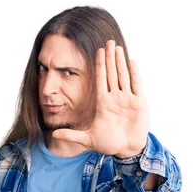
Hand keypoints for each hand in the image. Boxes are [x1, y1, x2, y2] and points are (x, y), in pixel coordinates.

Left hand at [52, 39, 148, 157]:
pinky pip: (136, 85)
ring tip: (118, 47)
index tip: (97, 51)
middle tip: (109, 41)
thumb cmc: (109, 144)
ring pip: (123, 76)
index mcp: (103, 103)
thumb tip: (54, 134)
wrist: (127, 150)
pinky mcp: (139, 103)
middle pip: (112, 74)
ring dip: (120, 61)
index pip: (100, 80)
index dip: (100, 65)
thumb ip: (72, 135)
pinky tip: (131, 62)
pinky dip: (134, 74)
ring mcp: (127, 99)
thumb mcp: (88, 140)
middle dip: (110, 58)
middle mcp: (115, 98)